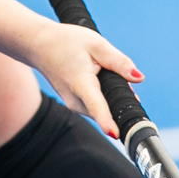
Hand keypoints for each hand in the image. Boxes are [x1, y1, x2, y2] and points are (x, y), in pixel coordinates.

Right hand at [31, 21, 142, 137]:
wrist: (39, 46)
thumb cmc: (66, 42)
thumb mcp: (96, 44)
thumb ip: (118, 62)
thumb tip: (139, 77)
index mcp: (81, 83)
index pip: (96, 106)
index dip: (107, 121)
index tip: (115, 135)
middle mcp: (75, 100)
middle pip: (107, 109)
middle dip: (120, 98)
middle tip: (115, 72)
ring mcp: (73, 105)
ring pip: (102, 109)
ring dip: (111, 97)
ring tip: (102, 71)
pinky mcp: (74, 105)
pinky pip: (95, 107)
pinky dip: (102, 97)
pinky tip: (97, 79)